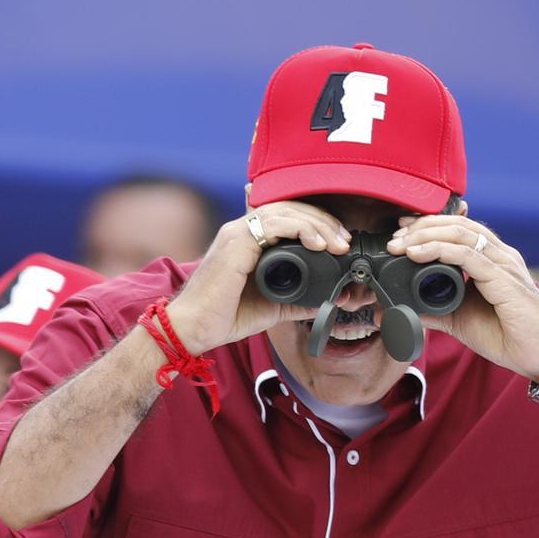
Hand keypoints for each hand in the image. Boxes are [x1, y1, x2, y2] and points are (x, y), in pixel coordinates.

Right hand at [169, 201, 351, 352]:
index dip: (316, 224)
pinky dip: (300, 230)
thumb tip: (328, 301)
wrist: (194, 329)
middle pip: (289, 208)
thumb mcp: (272, 306)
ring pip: (284, 211)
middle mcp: (242, 230)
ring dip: (316, 224)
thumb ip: (298, 301)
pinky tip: (317, 244)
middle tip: (344, 240)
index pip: (287, 217)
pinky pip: (273, 224)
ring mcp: (237, 233)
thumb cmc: (224, 316)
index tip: (338, 243)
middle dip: (322, 221)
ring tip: (336, 243)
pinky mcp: (235, 242)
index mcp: (249, 240)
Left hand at [387, 214, 538, 379]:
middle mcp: (499, 255)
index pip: (458, 229)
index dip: (428, 225)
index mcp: (491, 259)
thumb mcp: (460, 320)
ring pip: (461, 233)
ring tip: (402, 244)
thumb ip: (434, 311)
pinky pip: (468, 255)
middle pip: (457, 224)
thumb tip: (402, 310)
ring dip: (426, 235)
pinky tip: (418, 254)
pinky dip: (439, 251)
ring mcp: (503, 264)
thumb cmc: (509, 335)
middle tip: (395, 238)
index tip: (401, 232)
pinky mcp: (504, 279)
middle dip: (422, 227)